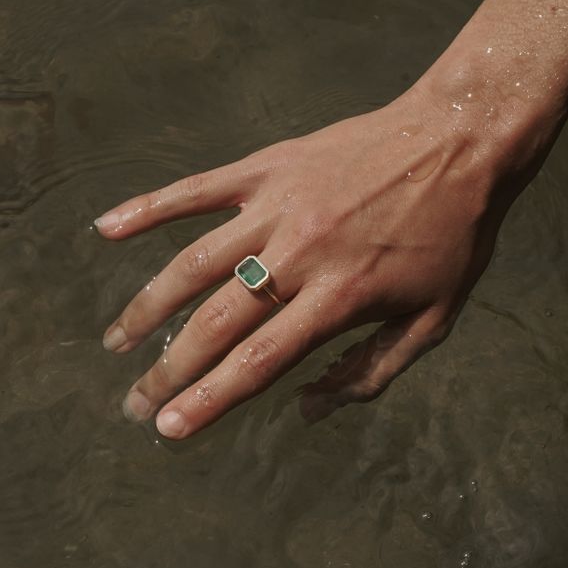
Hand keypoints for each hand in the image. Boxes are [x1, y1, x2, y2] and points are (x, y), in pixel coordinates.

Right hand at [95, 79, 528, 439]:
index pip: (258, 361)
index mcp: (339, 297)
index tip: (169, 429)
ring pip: (193, 263)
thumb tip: (307, 409)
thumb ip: (370, 372)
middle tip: (134, 404)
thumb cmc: (452, 236)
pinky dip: (149, 207)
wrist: (461, 139)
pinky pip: (197, 190)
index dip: (209, 400)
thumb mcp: (434, 320)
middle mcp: (297, 255)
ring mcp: (276, 207)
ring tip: (116, 341)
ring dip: (148, 306)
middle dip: (169, 371)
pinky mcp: (267, 167)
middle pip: (216, 323)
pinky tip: (106, 227)